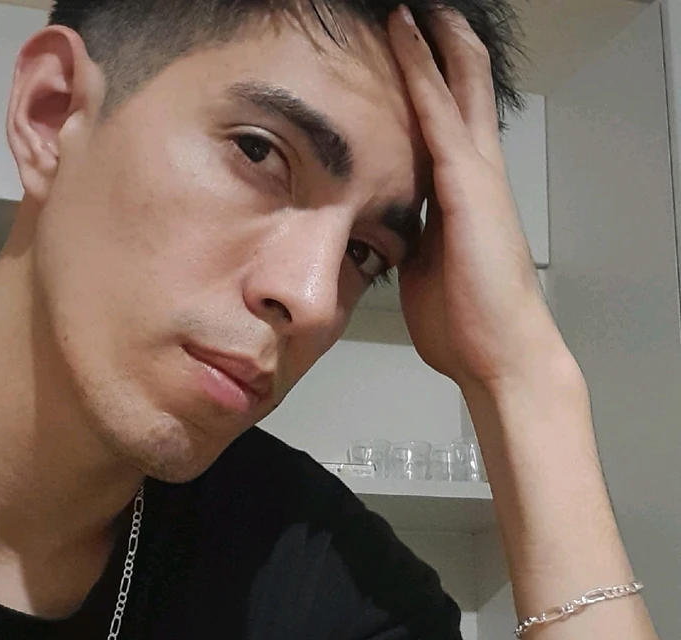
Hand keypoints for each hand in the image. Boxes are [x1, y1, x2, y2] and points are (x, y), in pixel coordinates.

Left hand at [387, 6, 570, 392]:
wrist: (499, 355)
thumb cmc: (466, 324)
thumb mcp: (427, 270)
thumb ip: (414, 238)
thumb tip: (390, 230)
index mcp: (466, 196)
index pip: (449, 123)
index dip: (431, 83)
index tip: (406, 53)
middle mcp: (477, 174)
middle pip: (463, 89)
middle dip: (442, 46)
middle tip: (420, 10)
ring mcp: (476, 175)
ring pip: (455, 86)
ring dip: (432, 42)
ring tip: (413, 6)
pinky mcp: (466, 186)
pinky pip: (438, 115)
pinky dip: (421, 72)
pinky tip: (405, 34)